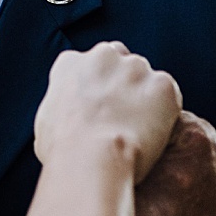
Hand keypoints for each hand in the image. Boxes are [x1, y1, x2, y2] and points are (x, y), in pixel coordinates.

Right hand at [31, 38, 183, 182]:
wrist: (90, 159)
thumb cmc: (63, 151)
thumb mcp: (46, 123)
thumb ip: (60, 108)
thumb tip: (67, 120)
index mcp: (71, 63)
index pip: (90, 64)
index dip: (98, 86)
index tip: (101, 106)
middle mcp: (104, 56)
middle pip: (123, 63)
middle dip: (125, 86)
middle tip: (124, 119)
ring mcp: (136, 68)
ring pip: (148, 80)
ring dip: (146, 100)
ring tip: (138, 133)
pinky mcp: (163, 85)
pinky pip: (170, 96)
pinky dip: (167, 114)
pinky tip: (154, 136)